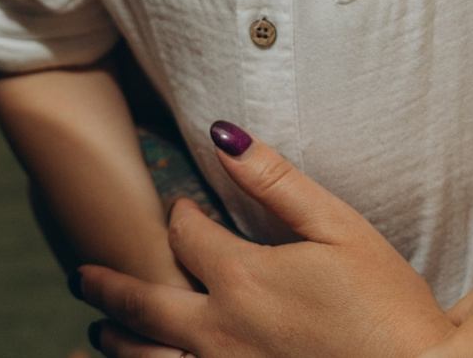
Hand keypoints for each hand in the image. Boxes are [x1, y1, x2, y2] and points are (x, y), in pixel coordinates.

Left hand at [79, 123, 455, 357]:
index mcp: (242, 279)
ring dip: (119, 344)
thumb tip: (222, 136)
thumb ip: (276, 182)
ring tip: (97, 335)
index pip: (186, 236)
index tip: (182, 211)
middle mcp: (221, 332)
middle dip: (109, 287)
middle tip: (82, 277)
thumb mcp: (340, 229)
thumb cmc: (390, 306)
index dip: (180, 217)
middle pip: (144, 306)